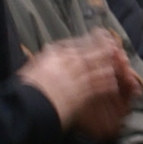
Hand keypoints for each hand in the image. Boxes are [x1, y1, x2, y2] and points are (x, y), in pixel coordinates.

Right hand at [16, 31, 133, 136]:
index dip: (88, 40)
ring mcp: (77, 78)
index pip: (74, 43)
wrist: (27, 107)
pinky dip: (107, 84)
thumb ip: (43, 60)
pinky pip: (99, 86)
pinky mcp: (83, 94)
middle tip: (113, 43)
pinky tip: (113, 83)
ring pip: (98, 67)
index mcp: (53, 54)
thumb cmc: (24, 89)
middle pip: (91, 52)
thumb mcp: (31, 68)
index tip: (96, 35)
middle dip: (103, 47)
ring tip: (117, 62)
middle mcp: (68, 63)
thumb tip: (47, 54)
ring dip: (108, 64)